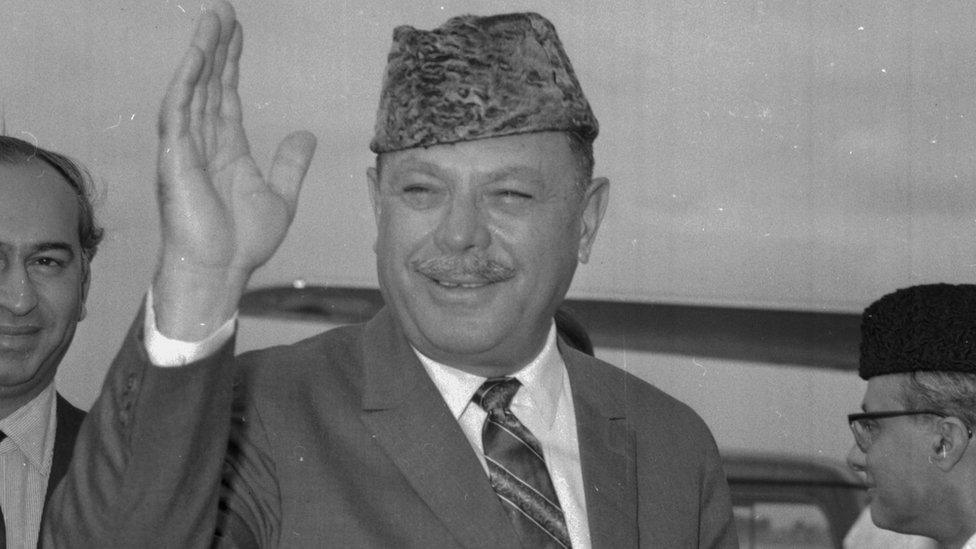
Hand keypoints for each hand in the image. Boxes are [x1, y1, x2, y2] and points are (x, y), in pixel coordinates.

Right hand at [153, 1, 316, 339]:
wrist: (220, 271)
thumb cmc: (242, 243)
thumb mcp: (281, 197)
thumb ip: (290, 164)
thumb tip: (306, 134)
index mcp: (227, 150)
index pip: (226, 95)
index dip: (231, 63)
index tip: (237, 32)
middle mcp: (203, 143)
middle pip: (209, 83)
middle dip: (217, 46)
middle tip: (223, 10)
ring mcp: (186, 148)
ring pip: (193, 88)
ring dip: (202, 53)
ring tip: (213, 19)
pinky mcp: (175, 158)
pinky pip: (178, 110)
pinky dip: (187, 81)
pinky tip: (199, 55)